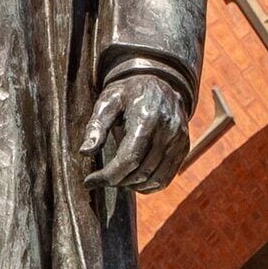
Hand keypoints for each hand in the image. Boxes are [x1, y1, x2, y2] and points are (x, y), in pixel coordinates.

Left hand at [81, 71, 194, 197]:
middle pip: (141, 172)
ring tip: (115, 178)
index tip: (89, 181)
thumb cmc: (128, 93)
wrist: (159, 83)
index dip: (108, 175)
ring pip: (154, 179)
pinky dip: (147, 186)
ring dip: (131, 185)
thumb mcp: (107, 102)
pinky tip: (131, 180)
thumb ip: (95, 126)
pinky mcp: (183, 148)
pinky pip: (165, 178)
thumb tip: (84, 152)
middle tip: (99, 179)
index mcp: (147, 118)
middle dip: (116, 181)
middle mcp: (168, 131)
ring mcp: (179, 141)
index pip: (129, 159)